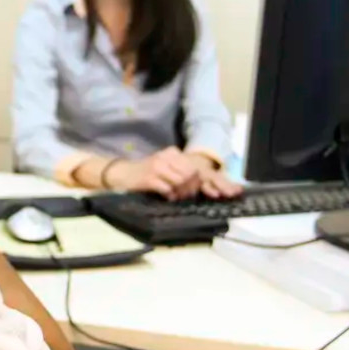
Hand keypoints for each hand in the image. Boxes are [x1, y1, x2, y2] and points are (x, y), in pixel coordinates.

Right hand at [105, 148, 240, 199]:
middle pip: (192, 175)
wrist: (121, 174)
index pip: (197, 167)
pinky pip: (168, 189)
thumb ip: (182, 174)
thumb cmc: (146, 174)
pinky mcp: (150, 177)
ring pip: (182, 182)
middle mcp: (167, 156)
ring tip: (174, 195)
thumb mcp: (165, 169)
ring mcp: (158, 166)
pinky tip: (165, 196)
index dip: (211, 182)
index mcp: (173, 153)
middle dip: (192, 188)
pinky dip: (169, 195)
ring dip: (181, 193)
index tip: (227, 193)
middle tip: (184, 195)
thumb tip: (204, 185)